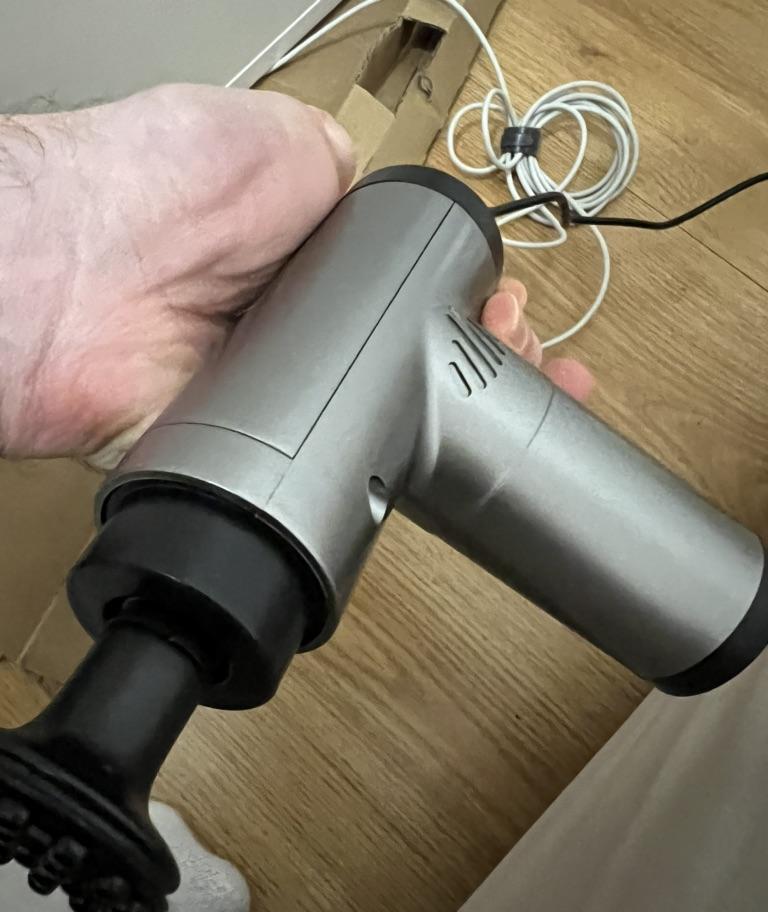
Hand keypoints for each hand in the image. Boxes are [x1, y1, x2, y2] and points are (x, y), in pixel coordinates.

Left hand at [0, 85, 589, 464]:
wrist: (80, 274)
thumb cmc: (156, 187)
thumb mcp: (279, 139)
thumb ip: (336, 167)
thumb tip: (368, 182)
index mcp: (310, 258)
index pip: (414, 289)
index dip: (470, 305)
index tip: (514, 319)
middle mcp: (298, 329)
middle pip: (409, 359)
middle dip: (481, 369)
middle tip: (538, 376)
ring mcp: (278, 394)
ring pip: (382, 420)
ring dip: (447, 423)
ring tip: (515, 421)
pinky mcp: (251, 455)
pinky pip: (326, 472)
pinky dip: (379, 472)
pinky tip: (433, 465)